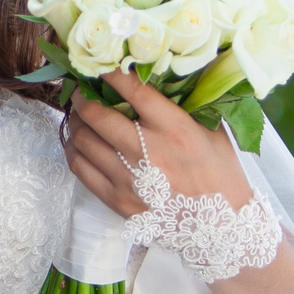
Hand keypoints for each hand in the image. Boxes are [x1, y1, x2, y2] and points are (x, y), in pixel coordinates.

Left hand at [61, 66, 254, 219]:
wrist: (220, 228)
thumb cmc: (220, 176)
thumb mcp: (213, 132)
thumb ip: (187, 106)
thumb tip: (161, 77)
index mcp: (174, 130)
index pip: (134, 90)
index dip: (111, 72)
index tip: (102, 65)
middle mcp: (146, 151)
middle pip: (96, 114)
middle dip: (83, 97)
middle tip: (82, 91)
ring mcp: (127, 178)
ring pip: (82, 139)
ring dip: (76, 121)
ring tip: (80, 114)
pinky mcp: (116, 199)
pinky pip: (80, 167)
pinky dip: (73, 149)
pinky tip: (78, 141)